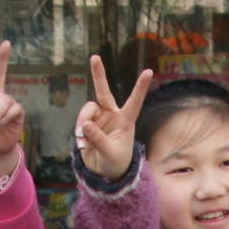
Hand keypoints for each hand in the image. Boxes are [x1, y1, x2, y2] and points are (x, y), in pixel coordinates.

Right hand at [76, 55, 152, 179]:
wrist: (104, 171)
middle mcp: (112, 115)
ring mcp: (98, 118)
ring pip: (87, 110)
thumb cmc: (115, 162)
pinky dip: (79, 131)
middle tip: (95, 57)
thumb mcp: (110, 153)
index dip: (140, 87)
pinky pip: (80, 121)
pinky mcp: (87, 124)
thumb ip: (99, 139)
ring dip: (84, 121)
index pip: (135, 101)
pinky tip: (83, 143)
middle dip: (98, 74)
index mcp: (126, 120)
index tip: (149, 71)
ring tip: (85, 139)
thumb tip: (85, 125)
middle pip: (104, 92)